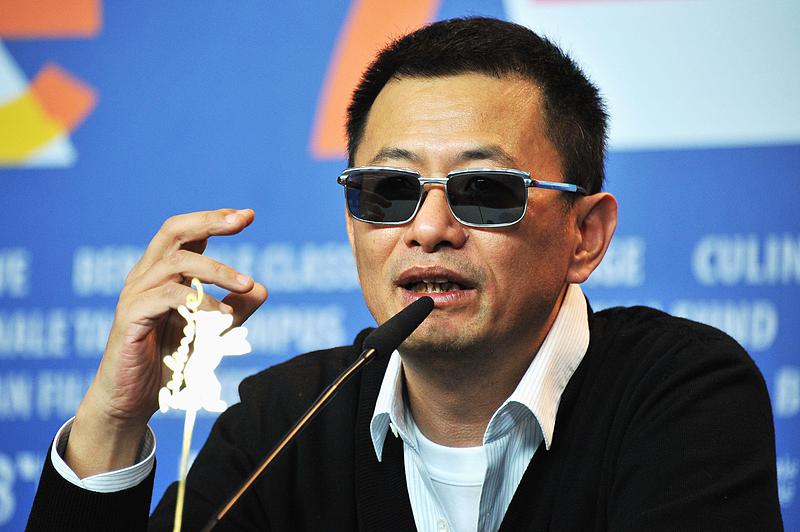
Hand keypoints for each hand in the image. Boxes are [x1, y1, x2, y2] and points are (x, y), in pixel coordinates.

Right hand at [66, 209, 267, 475]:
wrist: (132, 400)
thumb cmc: (167, 361)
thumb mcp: (209, 331)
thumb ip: (234, 310)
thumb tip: (261, 289)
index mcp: (162, 273)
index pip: (187, 233)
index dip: (215, 219)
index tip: (248, 214)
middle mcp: (146, 276)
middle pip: (174, 230)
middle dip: (210, 221)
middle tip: (242, 221)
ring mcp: (135, 294)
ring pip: (176, 262)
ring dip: (217, 270)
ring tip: (246, 285)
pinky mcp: (130, 317)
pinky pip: (167, 297)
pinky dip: (199, 301)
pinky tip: (223, 315)